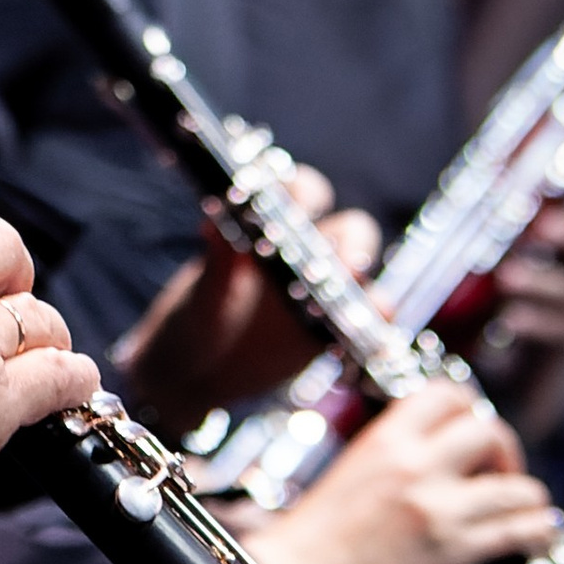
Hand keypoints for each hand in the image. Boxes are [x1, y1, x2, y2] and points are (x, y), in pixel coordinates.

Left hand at [116, 171, 381, 434]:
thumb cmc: (194, 320)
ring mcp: (324, 289)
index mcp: (270, 225)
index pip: (301, 191)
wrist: (192, 372)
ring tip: (346, 296)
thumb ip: (215, 265)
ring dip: (362, 281)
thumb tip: (214, 222)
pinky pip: (367, 319)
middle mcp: (305, 250)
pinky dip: (371, 323)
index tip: (294, 209)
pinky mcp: (333, 328)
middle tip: (341, 260)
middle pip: (349, 228)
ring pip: (363, 271)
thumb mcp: (203, 295)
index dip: (304, 193)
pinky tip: (355, 334)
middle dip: (351, 239)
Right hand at [239, 382, 559, 563]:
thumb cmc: (320, 532)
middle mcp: (417, 465)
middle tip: (500, 472)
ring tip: (523, 508)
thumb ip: (399, 452)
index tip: (475, 429)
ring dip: (528, 496)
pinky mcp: (455, 550)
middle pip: (490, 430)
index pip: (448, 394)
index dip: (472, 408)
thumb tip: (445, 449)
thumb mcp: (355, 466)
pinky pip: (518, 531)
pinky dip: (538, 531)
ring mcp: (439, 508)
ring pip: (518, 486)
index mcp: (387, 438)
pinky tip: (536, 535)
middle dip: (505, 449)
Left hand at [486, 151, 563, 359]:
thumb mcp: (514, 180)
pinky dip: (536, 324)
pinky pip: (561, 333)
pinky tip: (509, 317)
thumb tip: (522, 125)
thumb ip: (523, 154)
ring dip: (547, 283)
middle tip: (543, 225)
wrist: (499, 291)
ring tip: (507, 276)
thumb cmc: (514, 220)